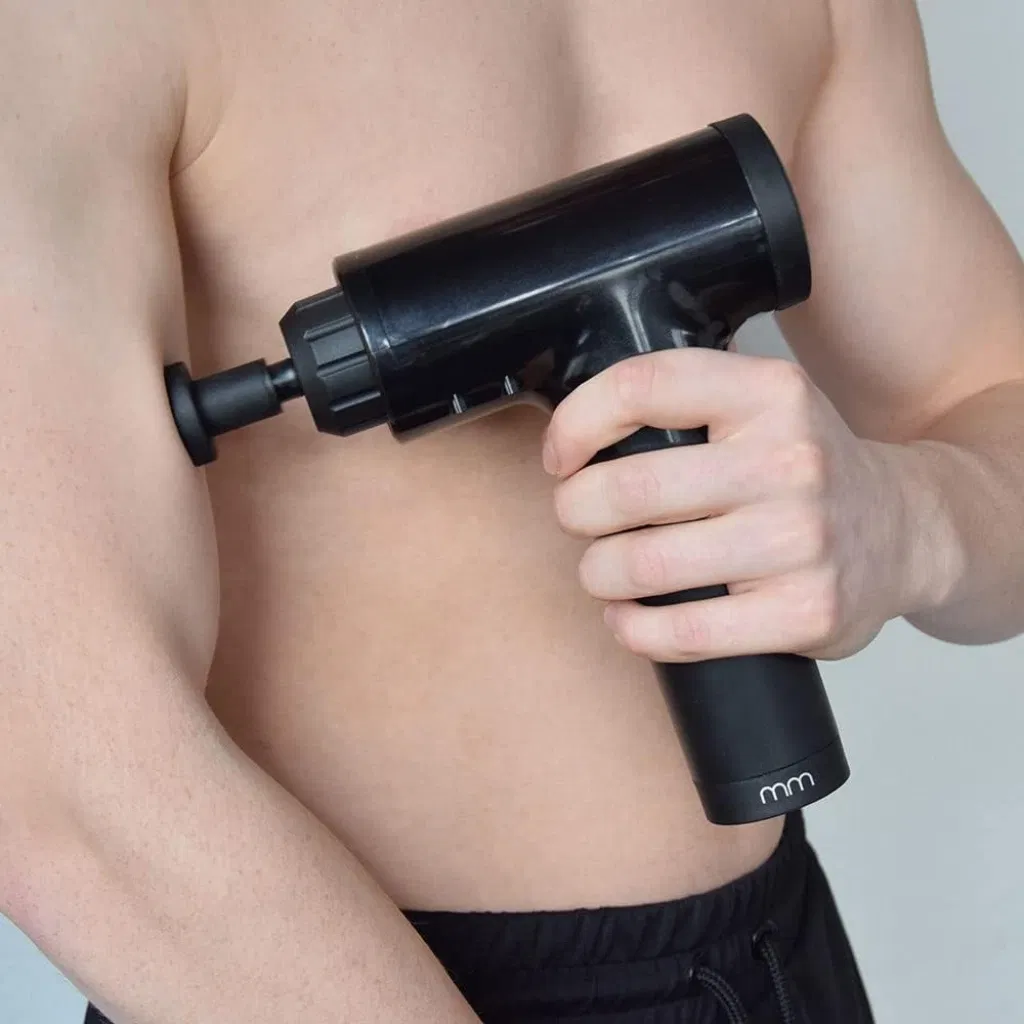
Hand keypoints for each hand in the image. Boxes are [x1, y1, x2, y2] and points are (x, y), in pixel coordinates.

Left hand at [542, 348, 923, 662]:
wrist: (906, 531)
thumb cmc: (805, 469)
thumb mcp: (763, 404)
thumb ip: (685, 399)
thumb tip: (576, 429)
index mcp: (769, 393)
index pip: (641, 387)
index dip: (576, 424)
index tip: (561, 457)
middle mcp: (789, 460)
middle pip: (627, 488)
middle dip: (575, 511)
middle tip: (579, 518)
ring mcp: (801, 540)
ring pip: (643, 565)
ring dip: (598, 573)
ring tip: (604, 570)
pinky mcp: (805, 612)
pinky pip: (683, 633)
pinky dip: (634, 630)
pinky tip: (630, 618)